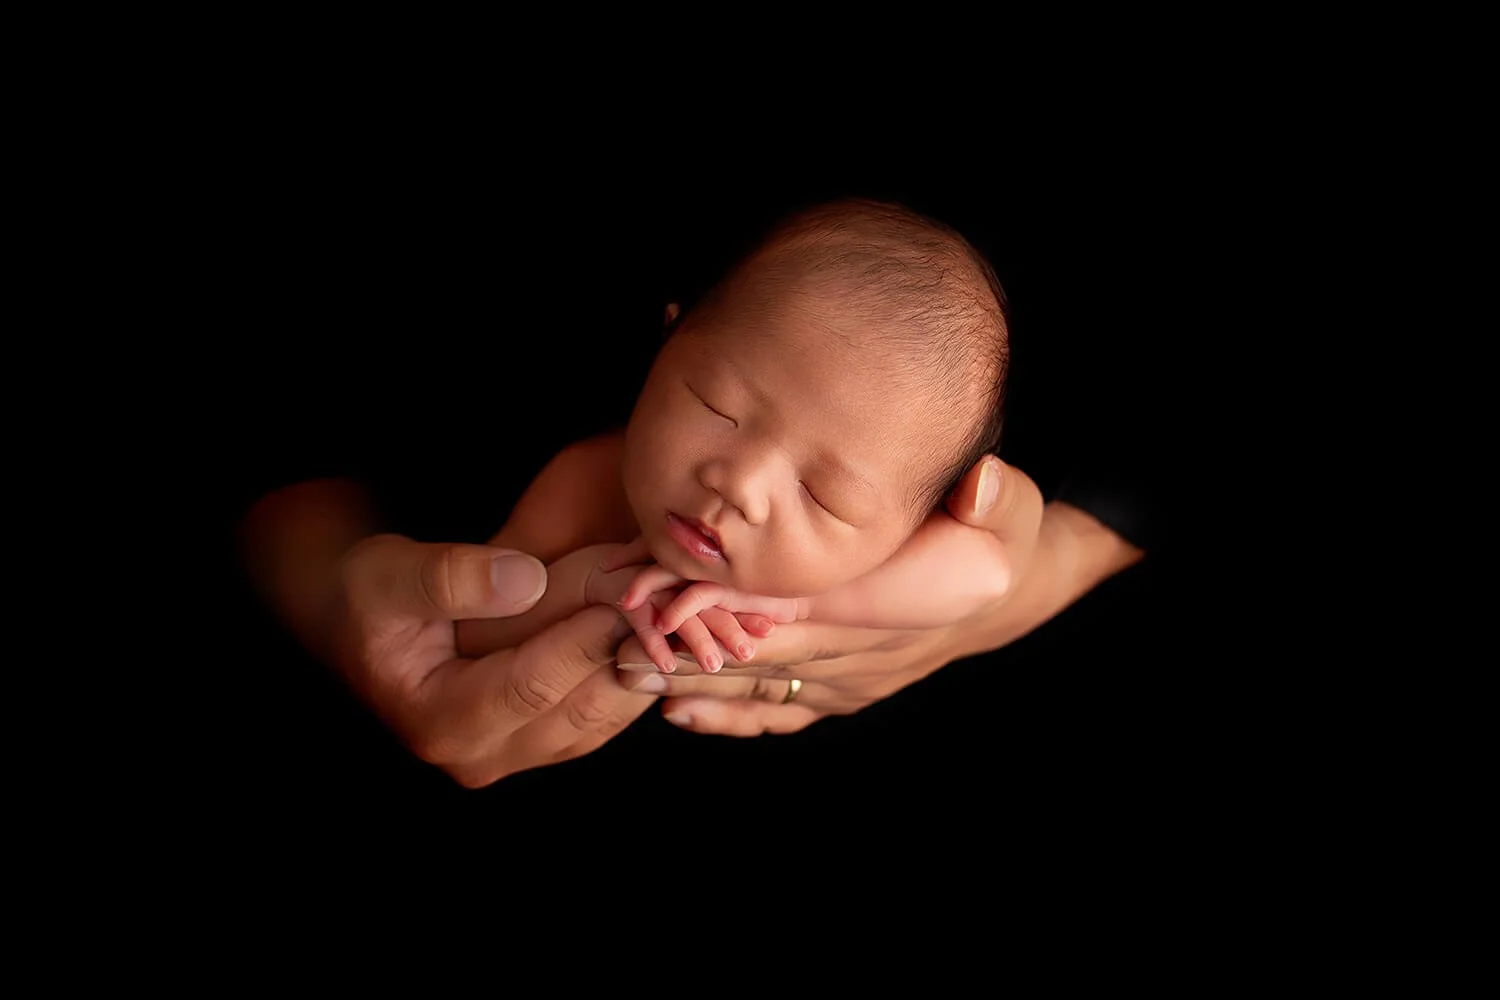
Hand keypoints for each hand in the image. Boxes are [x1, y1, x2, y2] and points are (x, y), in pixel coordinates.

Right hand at [324, 532, 655, 786]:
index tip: (628, 596)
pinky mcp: (546, 739)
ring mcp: (518, 753)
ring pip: (606, 715)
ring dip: (646, 665)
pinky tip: (661, 628)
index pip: (531, 686)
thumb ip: (450, 578)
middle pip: (581, 708)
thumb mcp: (389, 574)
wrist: (365, 620)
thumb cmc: (370, 594)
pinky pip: (608, 711)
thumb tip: (524, 581)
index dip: (583, 640)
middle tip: (674, 602)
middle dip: (630, 653)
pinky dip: (636, 669)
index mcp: (441, 723)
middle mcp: (483, 756)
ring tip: (678, 612)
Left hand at [613, 455, 1106, 735]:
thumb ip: (993, 496)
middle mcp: (865, 654)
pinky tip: (682, 715)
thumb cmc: (1005, 538)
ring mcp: (854, 681)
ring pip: (764, 686)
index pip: (797, 603)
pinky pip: (784, 711)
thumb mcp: (1012, 508)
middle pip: (762, 651)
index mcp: (890, 604)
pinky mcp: (847, 693)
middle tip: (617, 645)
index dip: (730, 601)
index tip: (667, 597)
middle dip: (689, 650)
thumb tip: (982, 485)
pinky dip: (734, 714)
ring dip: (696, 684)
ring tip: (627, 678)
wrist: (1015, 591)